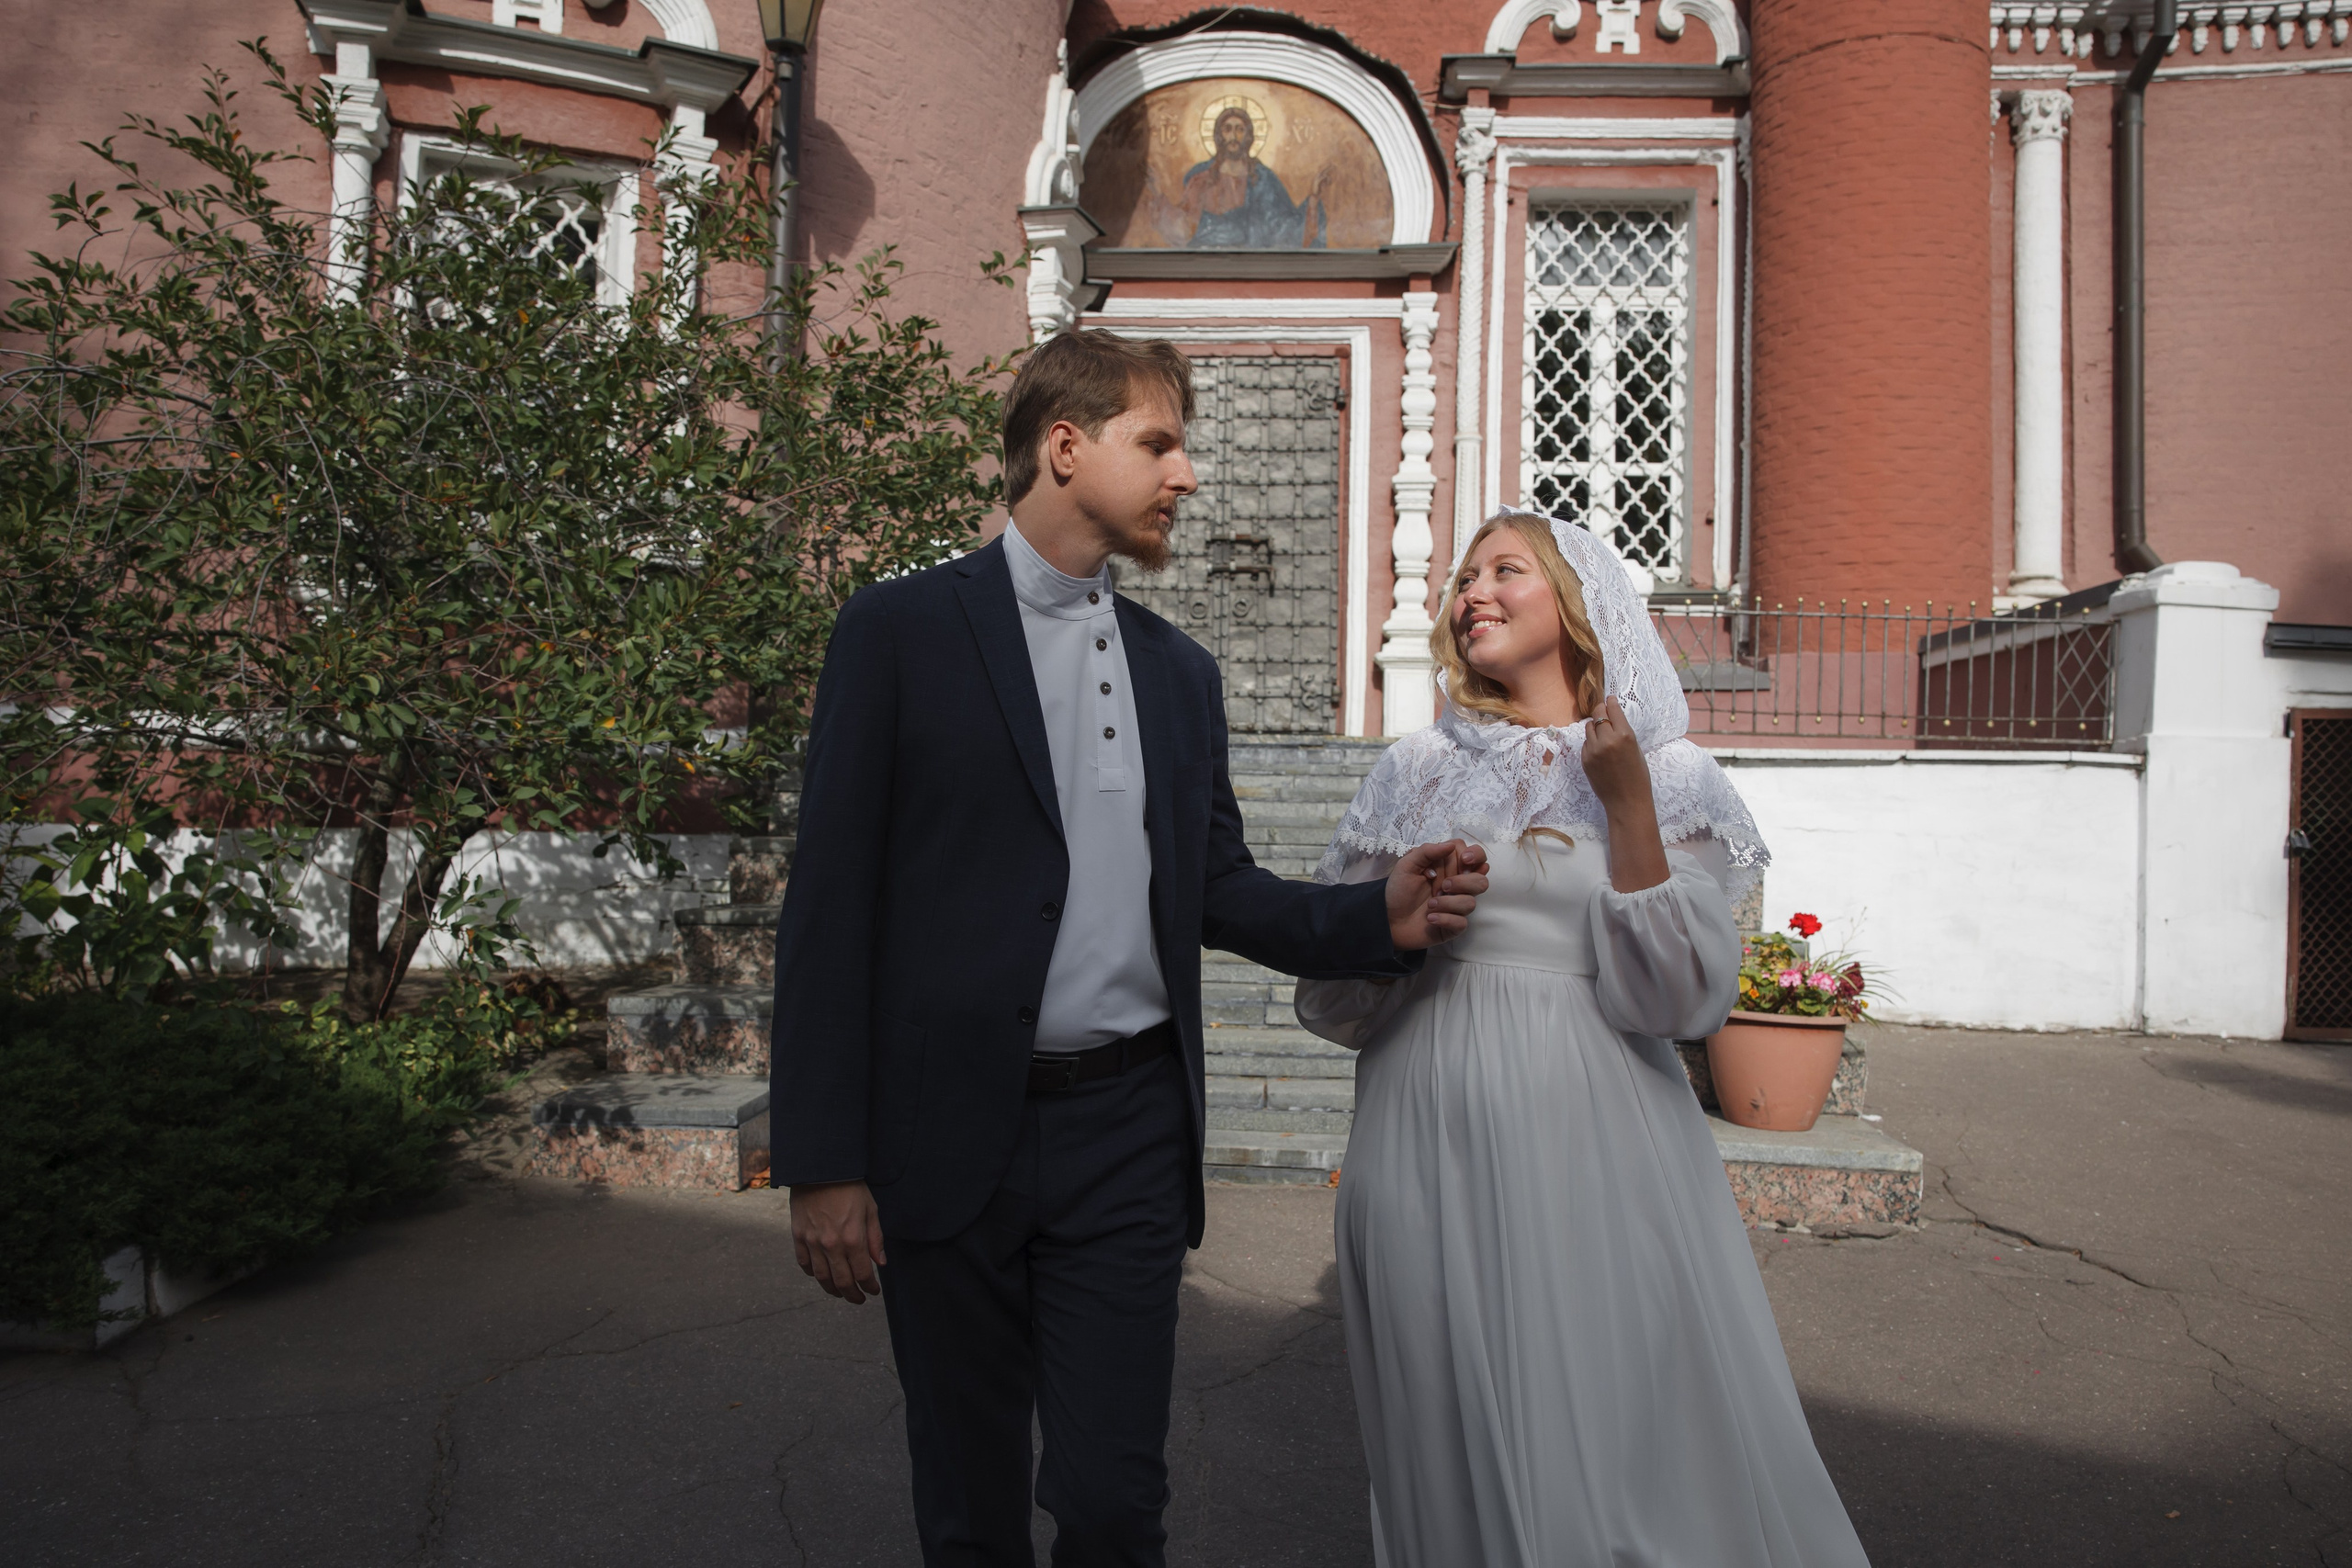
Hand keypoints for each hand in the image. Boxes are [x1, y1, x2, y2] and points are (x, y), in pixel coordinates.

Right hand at [791, 1180, 885, 1304]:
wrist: (820, 1170)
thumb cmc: (849, 1187)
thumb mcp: (870, 1210)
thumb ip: (875, 1239)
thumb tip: (880, 1263)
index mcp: (853, 1239)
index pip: (863, 1275)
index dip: (870, 1287)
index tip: (874, 1291)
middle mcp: (832, 1245)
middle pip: (842, 1282)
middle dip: (853, 1295)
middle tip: (859, 1299)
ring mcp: (812, 1243)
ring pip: (822, 1278)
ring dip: (833, 1290)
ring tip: (841, 1293)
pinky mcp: (798, 1237)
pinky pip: (804, 1264)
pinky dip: (813, 1274)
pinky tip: (821, 1276)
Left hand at [1385, 839, 1488, 949]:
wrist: (1388, 918)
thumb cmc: (1399, 889)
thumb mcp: (1407, 865)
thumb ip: (1427, 851)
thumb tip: (1450, 845)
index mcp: (1450, 868)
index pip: (1476, 856)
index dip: (1474, 856)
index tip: (1464, 860)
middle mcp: (1459, 887)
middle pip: (1481, 880)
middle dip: (1462, 882)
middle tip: (1442, 886)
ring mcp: (1458, 907)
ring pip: (1471, 903)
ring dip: (1447, 902)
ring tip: (1429, 905)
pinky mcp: (1454, 926)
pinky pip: (1461, 922)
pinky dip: (1444, 918)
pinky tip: (1430, 918)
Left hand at [1580, 697, 1652, 814]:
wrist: (1627, 801)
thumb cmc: (1638, 776)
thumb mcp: (1636, 749)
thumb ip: (1624, 732)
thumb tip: (1613, 717)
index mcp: (1625, 735)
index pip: (1612, 709)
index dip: (1610, 702)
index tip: (1610, 699)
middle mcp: (1607, 740)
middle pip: (1597, 714)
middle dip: (1600, 710)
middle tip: (1603, 710)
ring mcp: (1593, 750)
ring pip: (1588, 727)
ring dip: (1595, 726)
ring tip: (1602, 732)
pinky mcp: (1585, 760)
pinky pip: (1586, 743)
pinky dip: (1591, 742)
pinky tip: (1600, 750)